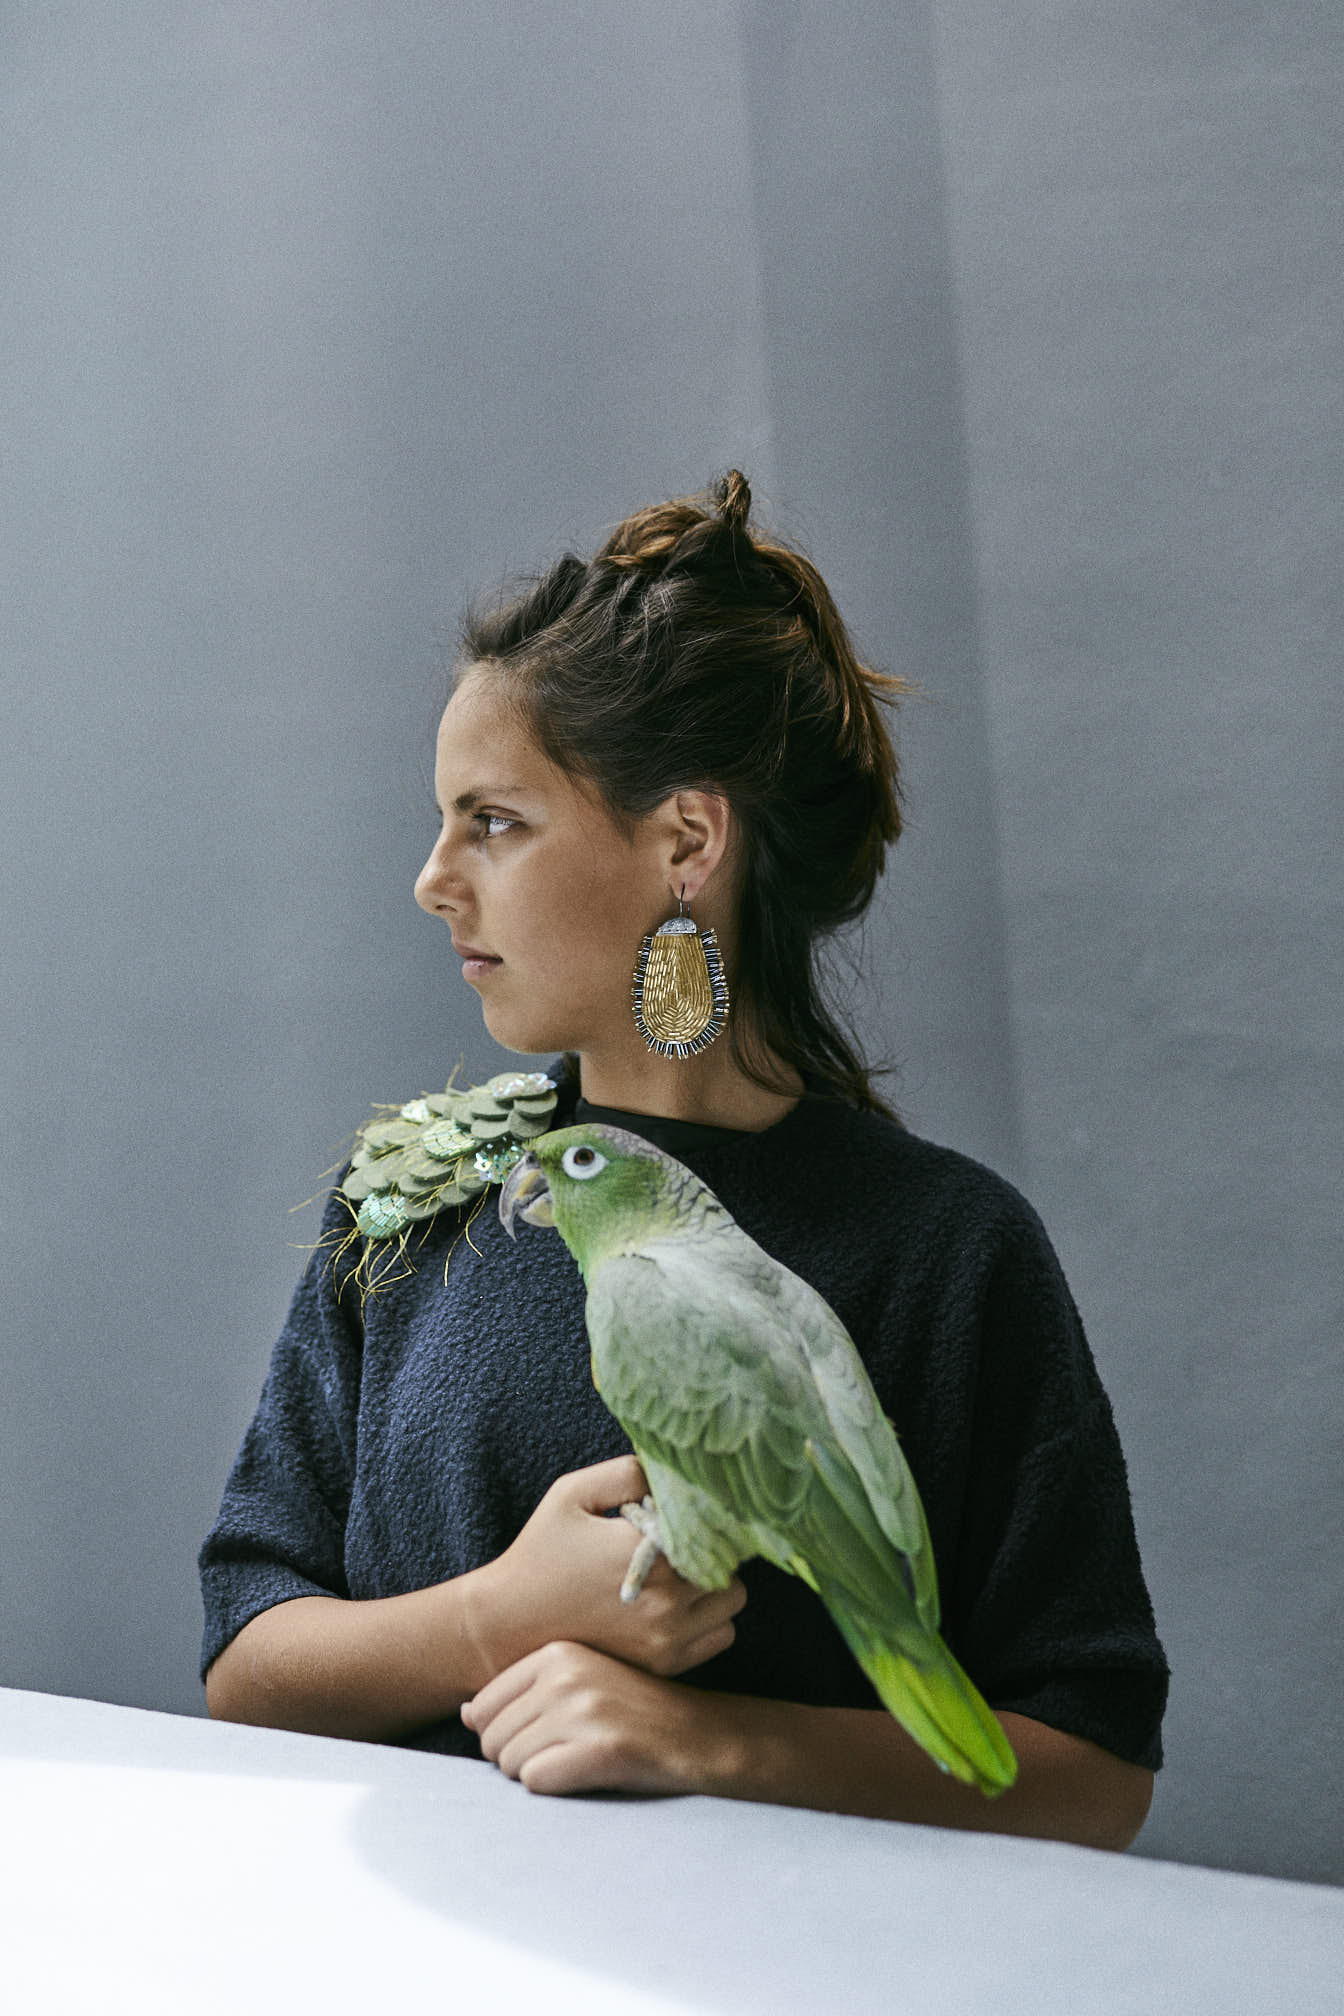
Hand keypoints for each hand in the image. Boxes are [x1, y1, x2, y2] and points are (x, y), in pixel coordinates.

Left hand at [461, 1641, 717, 1795]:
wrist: (699, 1735)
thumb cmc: (634, 1711)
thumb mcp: (581, 1682)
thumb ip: (522, 1692)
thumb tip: (465, 1713)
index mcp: (557, 1652)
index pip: (481, 1706)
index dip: (503, 1733)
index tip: (543, 1735)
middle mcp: (565, 1675)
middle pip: (490, 1739)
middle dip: (517, 1757)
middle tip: (565, 1751)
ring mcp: (583, 1711)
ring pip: (509, 1764)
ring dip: (538, 1773)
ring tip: (579, 1758)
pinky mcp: (599, 1749)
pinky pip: (536, 1782)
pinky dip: (556, 1787)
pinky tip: (589, 1772)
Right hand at [465, 1456, 744, 1683]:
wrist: (508, 1624)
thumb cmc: (540, 1552)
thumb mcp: (572, 1493)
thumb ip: (626, 1472)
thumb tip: (670, 1472)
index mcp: (649, 1551)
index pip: (716, 1526)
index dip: (706, 1516)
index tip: (686, 1514)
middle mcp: (666, 1600)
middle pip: (730, 1564)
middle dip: (711, 1551)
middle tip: (680, 1546)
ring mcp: (667, 1638)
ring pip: (731, 1603)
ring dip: (714, 1587)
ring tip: (679, 1576)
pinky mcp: (663, 1666)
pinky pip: (719, 1637)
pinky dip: (707, 1622)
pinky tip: (675, 1606)